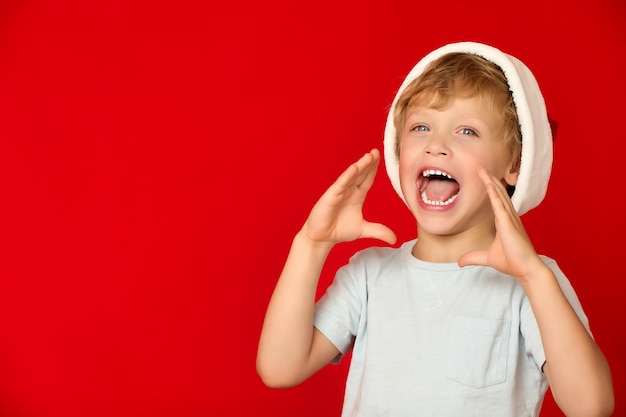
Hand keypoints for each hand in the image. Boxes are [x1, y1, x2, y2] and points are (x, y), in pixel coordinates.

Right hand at [301, 149, 395, 246]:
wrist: (322, 238)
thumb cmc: (339, 230)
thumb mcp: (363, 230)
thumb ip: (379, 231)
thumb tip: (394, 239)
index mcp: (357, 196)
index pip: (367, 179)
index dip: (373, 169)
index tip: (380, 158)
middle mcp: (349, 191)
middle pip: (361, 174)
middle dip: (368, 163)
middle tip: (376, 152)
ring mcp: (339, 192)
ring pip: (352, 177)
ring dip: (360, 166)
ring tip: (369, 156)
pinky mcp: (330, 197)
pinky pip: (340, 184)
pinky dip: (347, 176)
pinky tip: (354, 168)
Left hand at [458, 166, 544, 282]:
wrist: (526, 269)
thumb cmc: (512, 262)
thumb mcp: (487, 257)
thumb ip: (473, 257)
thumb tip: (459, 262)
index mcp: (504, 221)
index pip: (496, 200)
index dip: (490, 188)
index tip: (483, 177)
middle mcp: (508, 217)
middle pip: (498, 193)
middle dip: (489, 179)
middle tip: (480, 167)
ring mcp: (510, 219)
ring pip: (499, 195)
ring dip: (491, 181)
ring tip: (482, 170)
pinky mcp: (509, 224)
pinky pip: (501, 206)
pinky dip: (495, 194)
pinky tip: (489, 184)